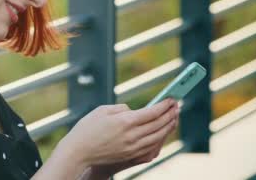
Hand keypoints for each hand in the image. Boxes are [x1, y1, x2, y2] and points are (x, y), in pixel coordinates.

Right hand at [60, 98, 179, 173]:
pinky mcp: (131, 157)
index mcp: (125, 122)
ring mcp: (132, 149)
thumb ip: (121, 108)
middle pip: (158, 125)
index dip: (164, 105)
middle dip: (170, 114)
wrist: (78, 153)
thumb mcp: (102, 110)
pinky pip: (151, 149)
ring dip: (168, 127)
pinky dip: (160, 140)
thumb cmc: (87, 129)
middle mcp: (132, 136)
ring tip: (174, 119)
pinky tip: (163, 134)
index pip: (152, 112)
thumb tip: (134, 110)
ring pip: (158, 137)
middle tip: (177, 106)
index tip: (172, 99)